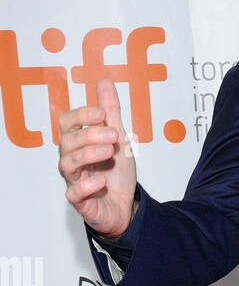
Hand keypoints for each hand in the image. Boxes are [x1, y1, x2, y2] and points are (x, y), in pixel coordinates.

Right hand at [58, 77, 136, 237]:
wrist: (125, 204)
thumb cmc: (115, 171)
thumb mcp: (118, 137)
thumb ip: (110, 111)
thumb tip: (104, 81)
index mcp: (77, 141)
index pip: (67, 122)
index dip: (82, 115)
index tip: (103, 113)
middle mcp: (71, 159)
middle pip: (67, 141)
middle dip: (90, 134)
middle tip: (114, 135)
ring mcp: (74, 180)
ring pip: (67, 164)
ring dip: (88, 154)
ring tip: (110, 152)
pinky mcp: (80, 201)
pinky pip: (74, 193)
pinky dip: (87, 186)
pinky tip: (102, 181)